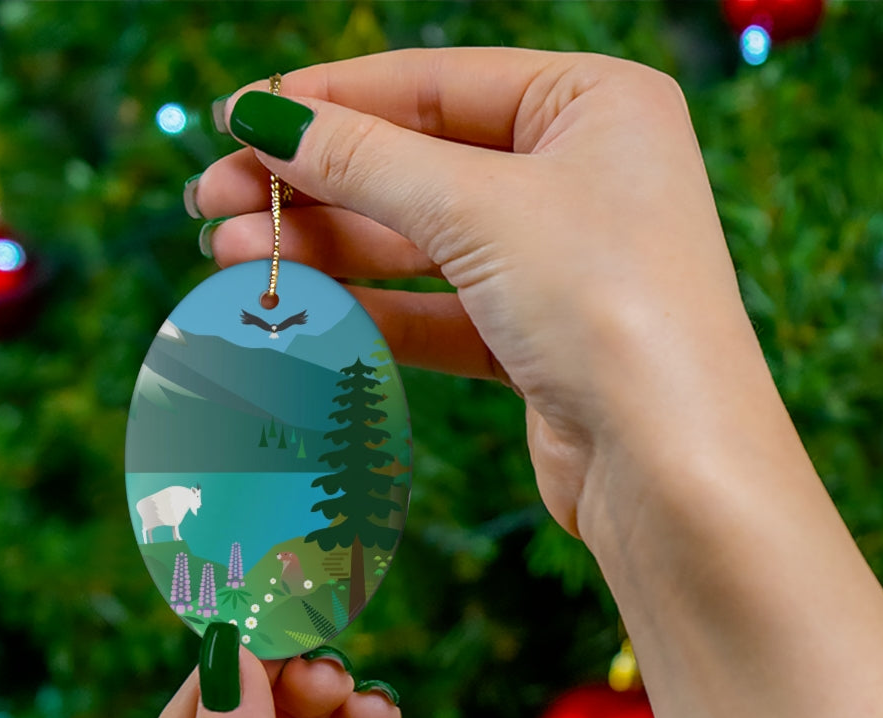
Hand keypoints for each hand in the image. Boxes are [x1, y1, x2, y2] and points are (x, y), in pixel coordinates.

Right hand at [192, 47, 762, 541]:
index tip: (236, 119)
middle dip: (314, 185)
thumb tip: (264, 117)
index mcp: (596, 104)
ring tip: (229, 256)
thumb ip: (365, 161)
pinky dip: (371, 310)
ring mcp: (563, 263)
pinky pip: (440, 311)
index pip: (435, 84)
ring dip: (328, 250)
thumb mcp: (478, 209)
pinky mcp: (541, 342)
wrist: (671, 467)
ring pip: (422, 244)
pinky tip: (300, 308)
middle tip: (211, 202)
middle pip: (420, 165)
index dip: (329, 101)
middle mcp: (584, 175)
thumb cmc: (606, 306)